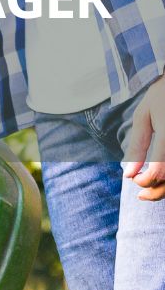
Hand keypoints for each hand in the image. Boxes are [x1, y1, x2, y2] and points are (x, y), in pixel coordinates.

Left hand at [124, 76, 164, 200]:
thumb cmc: (161, 94)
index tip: (135, 180)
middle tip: (140, 195)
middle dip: (156, 192)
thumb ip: (137, 146)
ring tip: (149, 189)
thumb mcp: (144, 116)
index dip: (145, 182)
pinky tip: (160, 177)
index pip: (159, 171)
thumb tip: (128, 175)